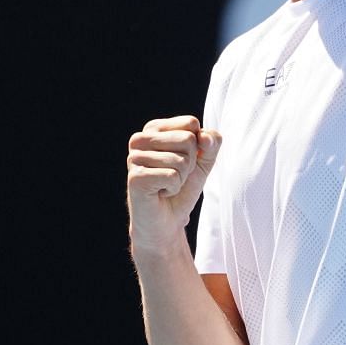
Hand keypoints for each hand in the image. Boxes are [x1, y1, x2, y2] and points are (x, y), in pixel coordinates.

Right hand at [126, 116, 219, 255]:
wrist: (168, 220)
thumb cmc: (183, 188)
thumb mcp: (204, 161)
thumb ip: (212, 143)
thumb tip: (205, 136)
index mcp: (154, 129)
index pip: (191, 124)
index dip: (197, 147)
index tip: (183, 162)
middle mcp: (140, 139)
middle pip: (187, 139)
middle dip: (190, 163)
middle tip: (175, 176)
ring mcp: (134, 158)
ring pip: (180, 160)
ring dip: (181, 178)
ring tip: (167, 185)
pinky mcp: (135, 177)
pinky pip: (172, 176)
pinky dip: (174, 188)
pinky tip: (161, 193)